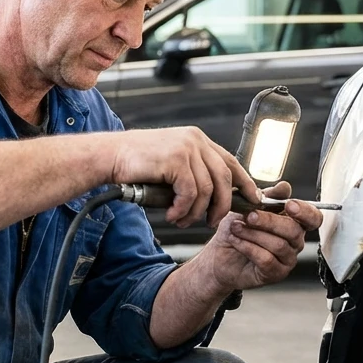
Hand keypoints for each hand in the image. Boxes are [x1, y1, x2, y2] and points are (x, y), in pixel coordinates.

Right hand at [102, 127, 262, 227]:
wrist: (109, 157)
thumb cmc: (136, 165)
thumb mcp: (171, 165)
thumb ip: (192, 172)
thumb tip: (214, 196)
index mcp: (197, 139)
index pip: (231, 161)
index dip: (245, 182)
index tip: (253, 200)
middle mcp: (196, 140)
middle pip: (225, 178)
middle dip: (222, 206)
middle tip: (210, 223)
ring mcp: (186, 148)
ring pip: (208, 189)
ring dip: (196, 212)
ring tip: (182, 221)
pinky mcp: (176, 159)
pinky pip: (190, 193)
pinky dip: (183, 209)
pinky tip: (172, 215)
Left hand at [197, 182, 324, 290]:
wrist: (218, 254)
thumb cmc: (236, 229)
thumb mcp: (249, 207)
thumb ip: (268, 198)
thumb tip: (285, 187)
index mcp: (294, 222)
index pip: (313, 218)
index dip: (305, 211)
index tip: (289, 205)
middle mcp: (295, 242)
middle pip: (293, 230)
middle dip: (269, 221)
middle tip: (249, 216)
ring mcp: (287, 259)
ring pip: (278, 245)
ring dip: (253, 234)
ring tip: (235, 228)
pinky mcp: (275, 273)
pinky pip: (266, 259)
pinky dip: (248, 247)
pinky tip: (235, 241)